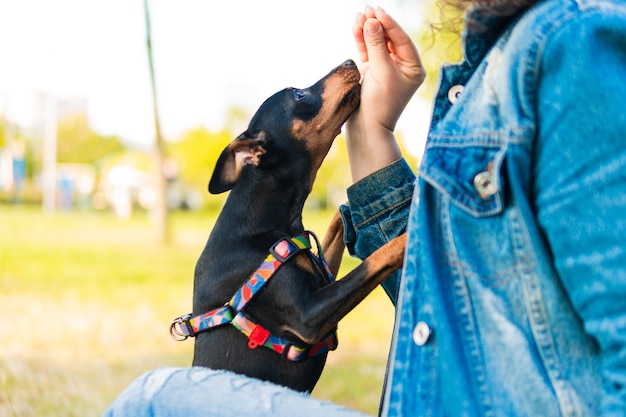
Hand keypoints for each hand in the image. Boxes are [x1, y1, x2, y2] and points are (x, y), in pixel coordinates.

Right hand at [353, 6, 424, 131]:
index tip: (377, 12)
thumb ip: (377, 45)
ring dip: (367, 29)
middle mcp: (401, 66)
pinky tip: (356, 26)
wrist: (366, 127)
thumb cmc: (379, 103)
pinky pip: (367, 50)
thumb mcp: (381, 71)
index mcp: (413, 67)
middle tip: (366, 9)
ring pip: (376, 42)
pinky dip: (361, 39)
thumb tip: (372, 21)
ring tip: (358, 15)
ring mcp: (385, 68)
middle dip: (377, 23)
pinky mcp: (370, 71)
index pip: (401, 39)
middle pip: (389, 38)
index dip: (389, 24)